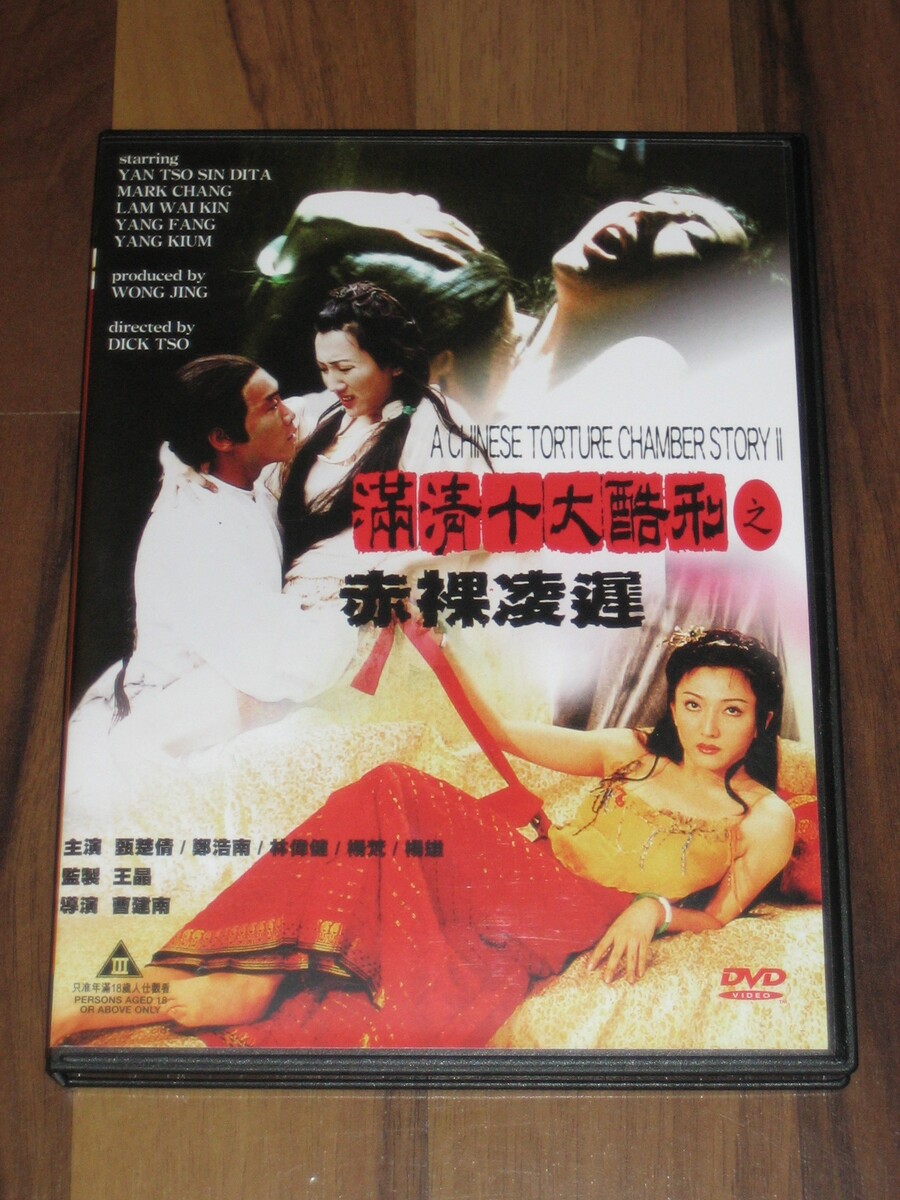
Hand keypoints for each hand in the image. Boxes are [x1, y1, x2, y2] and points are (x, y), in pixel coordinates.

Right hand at [295, 191, 482, 265]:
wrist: (326, 213)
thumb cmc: (340, 219)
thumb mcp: (365, 218)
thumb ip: (379, 220)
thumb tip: (387, 227)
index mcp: (398, 205)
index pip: (432, 212)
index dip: (450, 223)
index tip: (462, 235)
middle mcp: (404, 209)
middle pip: (443, 219)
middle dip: (462, 232)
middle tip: (477, 246)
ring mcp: (401, 219)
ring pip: (442, 228)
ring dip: (462, 240)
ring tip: (477, 252)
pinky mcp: (395, 232)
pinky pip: (427, 244)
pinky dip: (445, 253)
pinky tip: (459, 262)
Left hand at [587, 897, 662, 983]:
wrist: (644, 909)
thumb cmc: (627, 920)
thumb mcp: (615, 926)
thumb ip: (610, 939)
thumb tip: (601, 954)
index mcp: (612, 932)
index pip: (601, 946)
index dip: (595, 958)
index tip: (589, 969)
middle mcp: (623, 936)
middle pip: (616, 954)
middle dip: (611, 968)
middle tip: (607, 980)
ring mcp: (634, 939)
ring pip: (631, 957)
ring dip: (630, 970)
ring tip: (629, 982)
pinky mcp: (644, 940)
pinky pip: (643, 955)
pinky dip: (642, 965)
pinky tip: (640, 974)